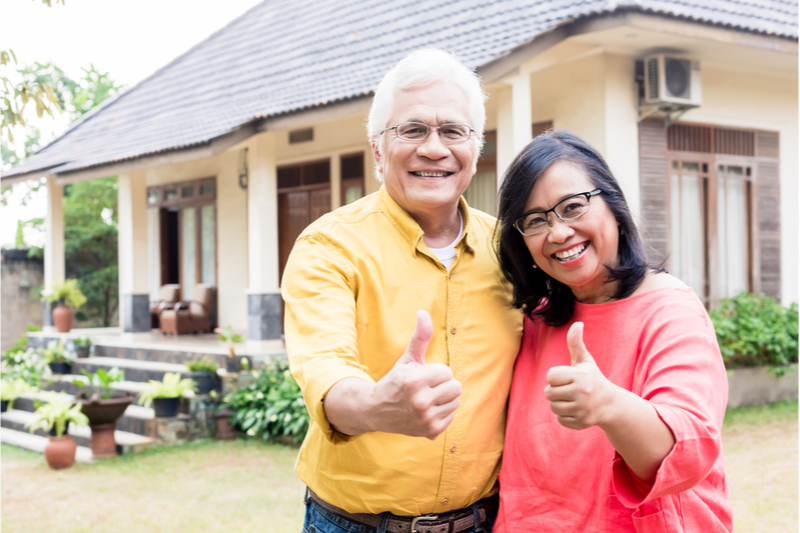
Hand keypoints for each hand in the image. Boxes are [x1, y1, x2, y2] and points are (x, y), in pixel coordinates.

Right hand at [368, 310, 461, 438]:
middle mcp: (420, 401)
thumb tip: (423, 312)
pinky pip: (452, 416)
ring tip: (427, 399)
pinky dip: (442, 413)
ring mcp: (426, 419)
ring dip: (444, 399)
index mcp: (415, 381)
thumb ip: (420, 337)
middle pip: (456, 387)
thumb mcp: (407, 359)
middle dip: (442, 385)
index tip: (422, 377)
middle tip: (426, 388)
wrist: (377, 410)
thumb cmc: (396, 381)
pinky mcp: (431, 432)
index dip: (435, 372)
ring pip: (456, 401)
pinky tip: (426, 412)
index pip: (447, 372)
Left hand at [544, 322, 613, 429]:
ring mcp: (582, 409)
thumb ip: (576, 343)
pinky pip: (560, 420)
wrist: (610, 404)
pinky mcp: (581, 422)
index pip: (550, 376)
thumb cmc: (592, 378)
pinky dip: (565, 416)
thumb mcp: (585, 361)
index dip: (555, 376)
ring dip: (559, 403)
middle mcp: (582, 393)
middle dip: (555, 390)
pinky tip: (576, 410)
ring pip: (553, 407)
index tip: (566, 377)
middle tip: (568, 389)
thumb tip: (577, 323)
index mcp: (580, 376)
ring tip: (572, 399)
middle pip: (548, 393)